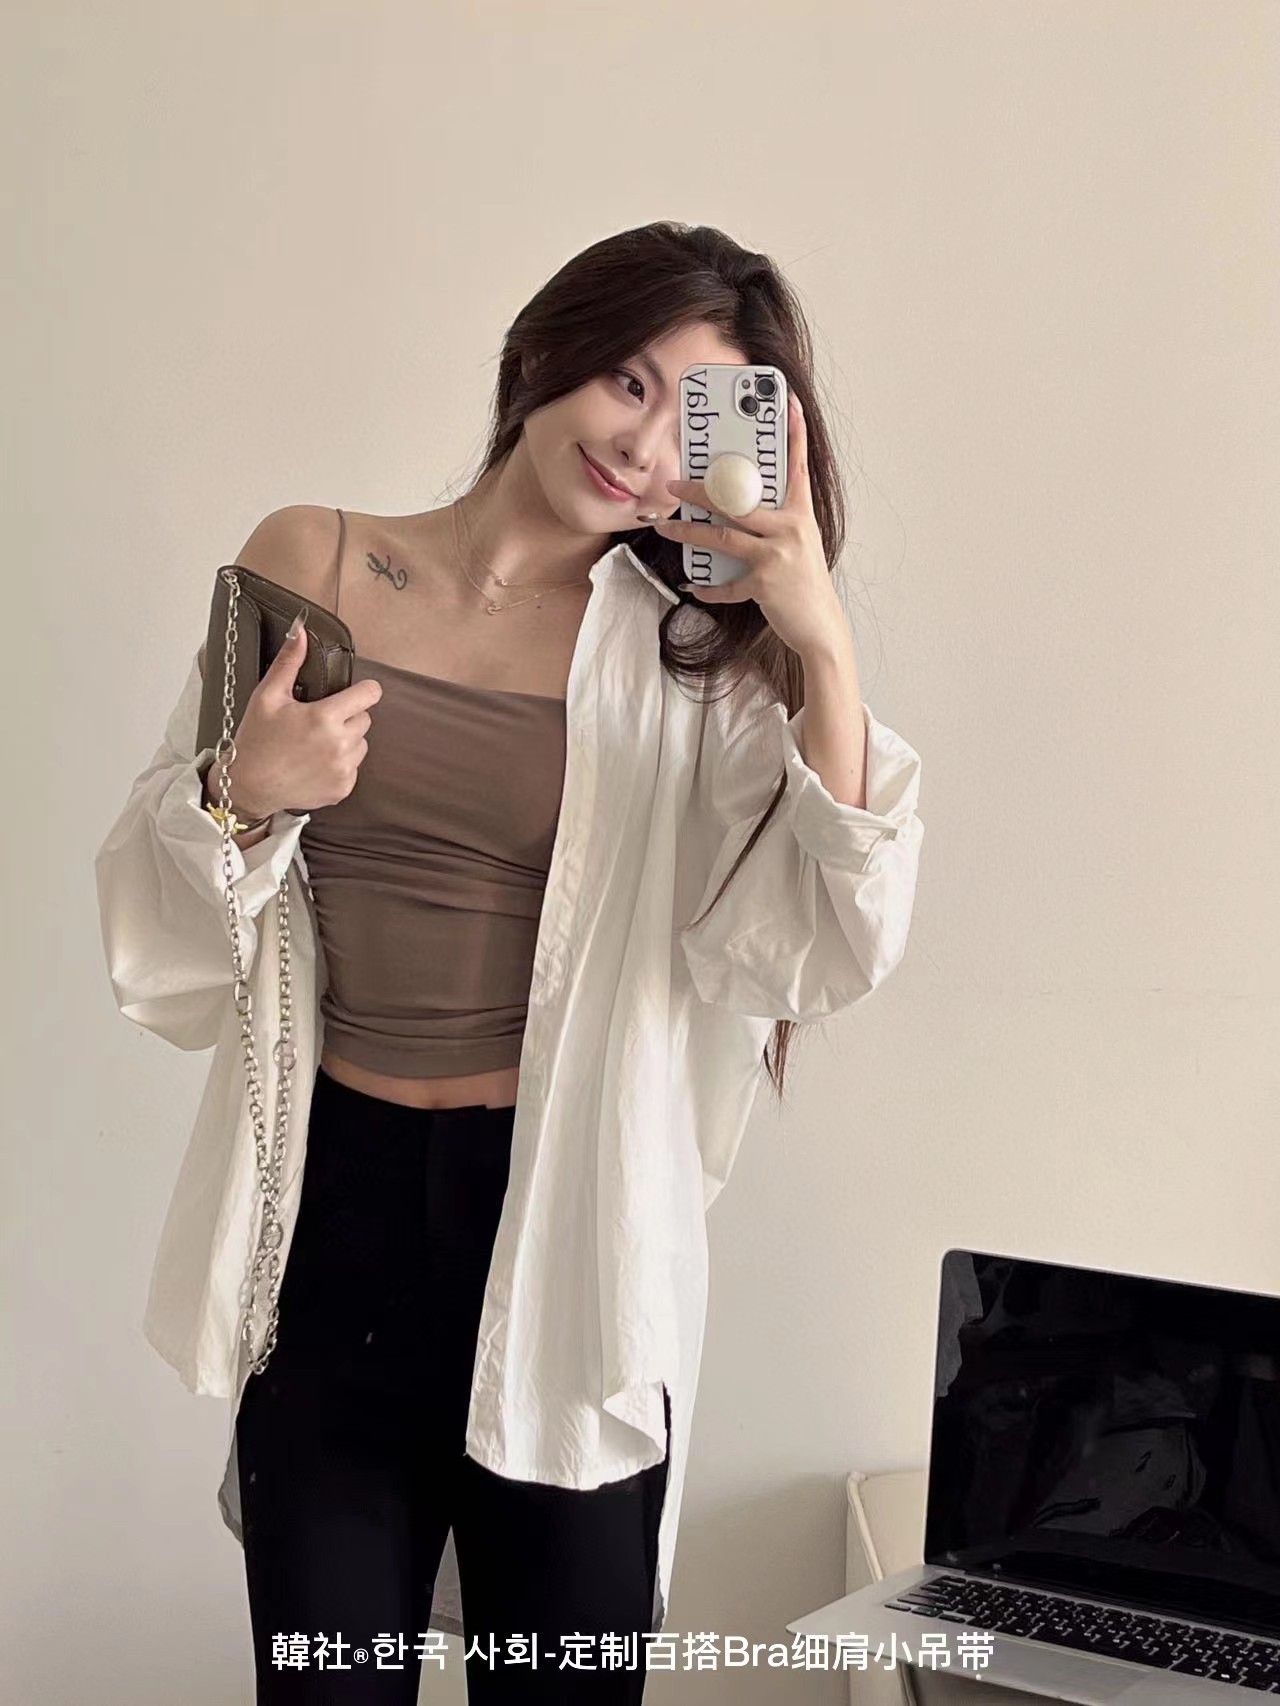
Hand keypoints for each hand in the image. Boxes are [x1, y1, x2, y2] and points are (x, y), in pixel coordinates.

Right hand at [213, 622, 383, 816]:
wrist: (247, 786)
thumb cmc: (255, 741)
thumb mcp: (267, 696)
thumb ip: (289, 662)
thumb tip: (301, 632)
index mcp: (325, 717)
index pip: (370, 694)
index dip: (364, 690)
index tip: (356, 692)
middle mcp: (339, 744)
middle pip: (365, 719)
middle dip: (348, 716)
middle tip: (319, 721)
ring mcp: (343, 769)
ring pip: (362, 744)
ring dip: (346, 741)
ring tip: (316, 743)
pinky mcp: (342, 788)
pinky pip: (353, 768)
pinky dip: (340, 765)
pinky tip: (315, 763)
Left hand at [654, 390, 846, 659]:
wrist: (821, 627)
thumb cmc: (806, 584)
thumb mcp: (798, 545)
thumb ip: (774, 525)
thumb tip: (736, 511)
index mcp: (800, 515)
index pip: (797, 467)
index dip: (794, 434)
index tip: (787, 403)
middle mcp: (791, 530)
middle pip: (740, 501)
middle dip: (703, 490)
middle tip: (674, 483)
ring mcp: (778, 557)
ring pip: (724, 537)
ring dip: (690, 532)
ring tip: (666, 527)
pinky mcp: (765, 585)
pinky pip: (727, 584)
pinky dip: (709, 588)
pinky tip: (695, 586)